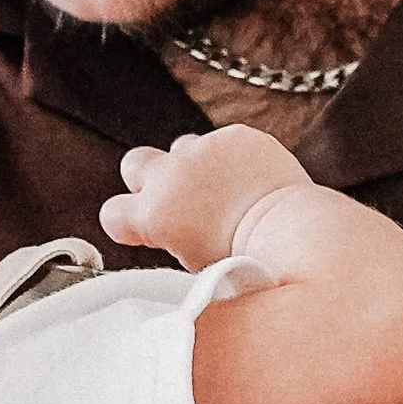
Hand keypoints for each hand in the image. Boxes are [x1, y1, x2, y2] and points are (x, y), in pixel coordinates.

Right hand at [103, 124, 309, 267]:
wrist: (290, 231)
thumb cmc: (246, 264)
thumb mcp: (193, 267)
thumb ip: (172, 244)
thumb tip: (174, 239)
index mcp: (153, 214)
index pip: (112, 213)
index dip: (126, 223)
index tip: (143, 232)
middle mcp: (171, 175)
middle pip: (134, 164)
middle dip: (147, 180)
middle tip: (176, 201)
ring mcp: (203, 150)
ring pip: (182, 147)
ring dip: (193, 165)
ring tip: (220, 190)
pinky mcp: (237, 136)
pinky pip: (226, 142)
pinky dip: (234, 158)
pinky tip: (252, 181)